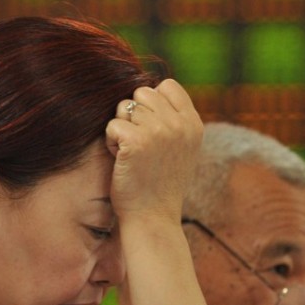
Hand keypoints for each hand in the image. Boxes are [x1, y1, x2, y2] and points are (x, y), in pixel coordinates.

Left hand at [105, 79, 202, 223]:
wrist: (153, 218)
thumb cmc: (160, 185)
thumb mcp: (181, 148)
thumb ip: (174, 120)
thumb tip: (151, 89)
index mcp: (193, 124)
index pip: (167, 86)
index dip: (152, 103)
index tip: (150, 130)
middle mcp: (179, 124)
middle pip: (142, 93)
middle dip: (134, 115)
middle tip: (139, 145)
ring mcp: (159, 131)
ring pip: (124, 107)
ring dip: (121, 129)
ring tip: (132, 154)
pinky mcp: (136, 141)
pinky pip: (113, 125)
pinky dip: (111, 142)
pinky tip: (122, 161)